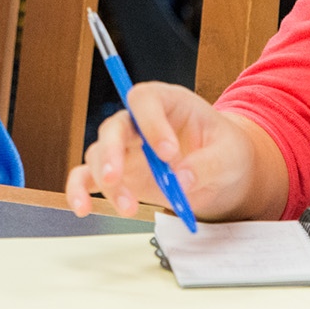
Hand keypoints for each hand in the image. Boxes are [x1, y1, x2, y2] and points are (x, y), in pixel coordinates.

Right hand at [65, 82, 281, 221]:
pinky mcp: (119, 175)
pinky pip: (88, 178)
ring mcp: (125, 149)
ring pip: (99, 156)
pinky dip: (81, 192)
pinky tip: (82, 208)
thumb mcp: (229, 155)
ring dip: (108, 183)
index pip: (145, 99)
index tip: (167, 153)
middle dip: (111, 152)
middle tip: (115, 176)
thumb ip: (207, 165)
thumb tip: (181, 180)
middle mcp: (139, 123)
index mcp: (168, 103)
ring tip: (129, 208)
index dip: (150, 122)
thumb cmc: (227, 151)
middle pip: (113, 127)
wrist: (223, 173)